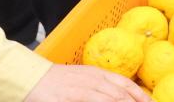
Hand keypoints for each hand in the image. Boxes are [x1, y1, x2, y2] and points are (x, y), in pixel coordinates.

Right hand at [24, 64, 152, 101]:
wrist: (32, 78)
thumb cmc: (58, 81)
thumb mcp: (84, 80)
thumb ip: (101, 88)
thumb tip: (118, 96)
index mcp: (99, 74)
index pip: (127, 85)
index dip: (141, 95)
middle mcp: (94, 80)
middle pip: (122, 94)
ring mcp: (83, 89)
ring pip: (112, 99)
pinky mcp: (73, 97)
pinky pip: (95, 101)